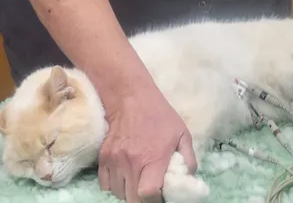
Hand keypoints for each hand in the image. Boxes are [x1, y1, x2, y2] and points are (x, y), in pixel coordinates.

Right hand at [98, 84, 196, 202]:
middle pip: (132, 198)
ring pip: (118, 193)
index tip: (161, 196)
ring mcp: (115, 161)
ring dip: (129, 192)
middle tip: (151, 190)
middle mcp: (131, 162)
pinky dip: (115, 185)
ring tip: (138, 180)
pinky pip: (105, 184)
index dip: (155, 200)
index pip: (148, 194)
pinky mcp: (103, 158)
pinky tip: (125, 175)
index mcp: (153, 158)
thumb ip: (188, 158)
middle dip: (142, 199)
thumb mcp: (182, 133)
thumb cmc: (160, 116)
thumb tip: (189, 178)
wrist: (132, 99)